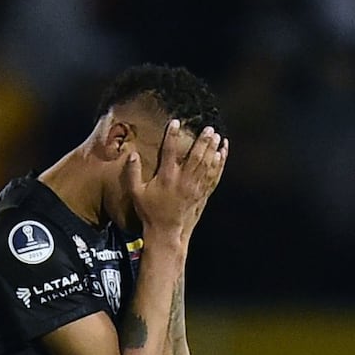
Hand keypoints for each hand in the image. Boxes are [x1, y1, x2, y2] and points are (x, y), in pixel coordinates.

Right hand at [129, 123, 228, 241]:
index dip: (172, 135)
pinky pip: (214, 176)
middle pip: (195, 156)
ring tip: (217, 136)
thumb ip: (132, 173)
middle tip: (208, 128)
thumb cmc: (150, 212)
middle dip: (202, 141)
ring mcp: (195, 187)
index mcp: (166, 177)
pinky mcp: (203, 194)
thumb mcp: (135, 193)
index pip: (169, 151)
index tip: (176, 122)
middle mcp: (183, 180)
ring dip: (213, 149)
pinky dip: (220, 164)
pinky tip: (223, 153)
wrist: (167, 232)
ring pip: (207, 164)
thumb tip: (132, 154)